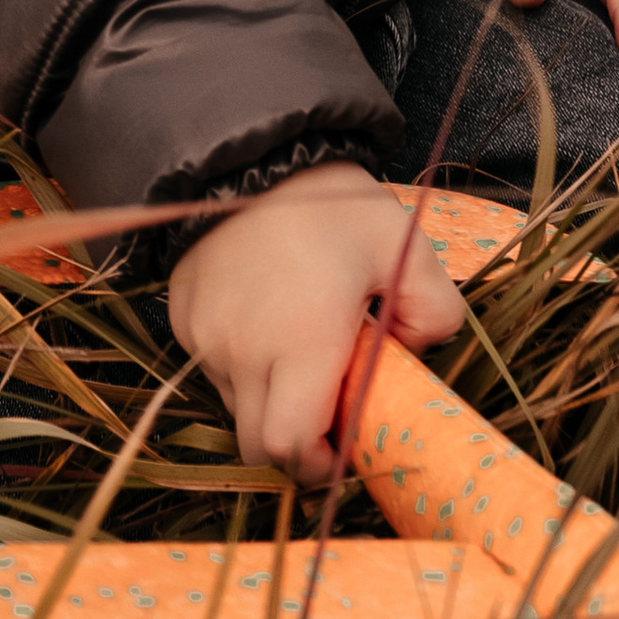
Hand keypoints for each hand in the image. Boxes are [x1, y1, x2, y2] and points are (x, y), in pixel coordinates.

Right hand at [167, 159, 467, 485]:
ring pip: (235, 405)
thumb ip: (435, 308)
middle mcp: (244, 351)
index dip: (319, 465)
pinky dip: (241, 364)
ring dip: (270, 400)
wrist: (249, 153)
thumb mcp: (402, 243)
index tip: (345, 448)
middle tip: (329, 413)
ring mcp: (205, 337)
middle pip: (258, 444)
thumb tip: (422, 351)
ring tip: (301, 350)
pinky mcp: (183, 318)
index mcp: (301, 342)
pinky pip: (211, 366)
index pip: (291, 447)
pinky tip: (267, 320)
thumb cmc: (330, 203)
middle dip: (297, 445)